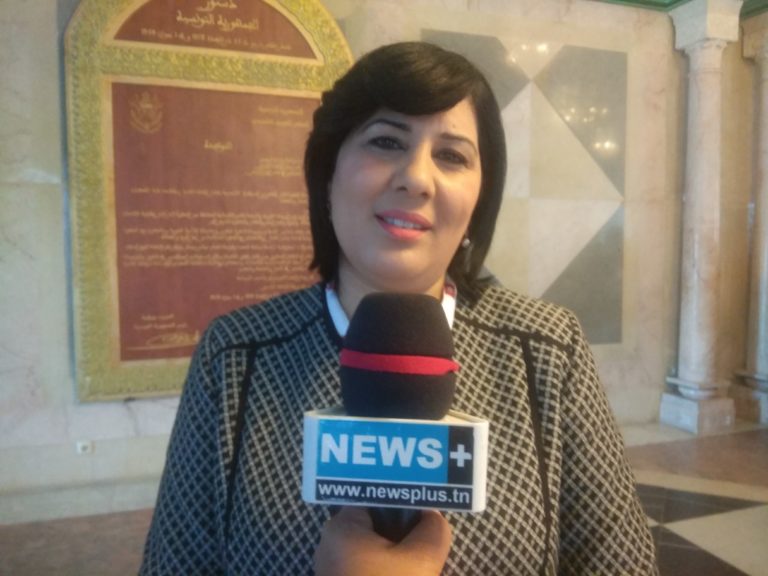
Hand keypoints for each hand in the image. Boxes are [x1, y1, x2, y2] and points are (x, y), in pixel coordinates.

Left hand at [314, 507, 451, 575]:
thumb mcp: (420, 562)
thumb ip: (432, 531)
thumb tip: (432, 518)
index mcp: (342, 527)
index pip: (377, 499)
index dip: (405, 504)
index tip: (428, 514)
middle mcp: (330, 543)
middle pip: (375, 525)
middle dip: (403, 531)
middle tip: (429, 540)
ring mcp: (332, 570)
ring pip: (372, 550)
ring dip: (397, 555)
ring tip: (424, 561)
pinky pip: (367, 569)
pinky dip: (386, 571)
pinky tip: (409, 575)